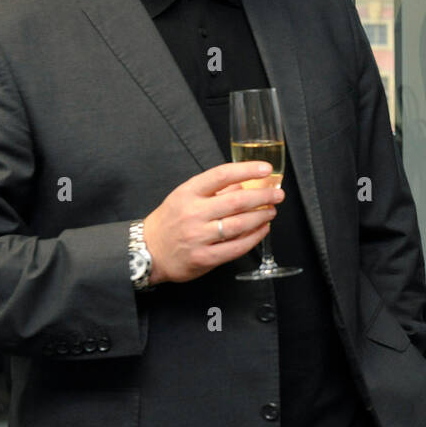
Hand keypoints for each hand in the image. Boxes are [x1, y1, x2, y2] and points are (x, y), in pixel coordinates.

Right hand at [143, 162, 285, 284]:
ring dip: (261, 216)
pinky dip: (254, 237)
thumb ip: (214, 189)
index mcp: (188, 193)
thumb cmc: (170, 220)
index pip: (221, 175)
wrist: (147, 251)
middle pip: (236, 201)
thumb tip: (245, 181)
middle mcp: (193, 213)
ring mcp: (198, 237)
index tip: (266, 168)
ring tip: (271, 211)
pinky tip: (262, 229)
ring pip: (239, 224)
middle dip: (263, 196)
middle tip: (278, 194)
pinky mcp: (204, 258)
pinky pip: (236, 247)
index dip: (247, 170)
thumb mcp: (185, 196)